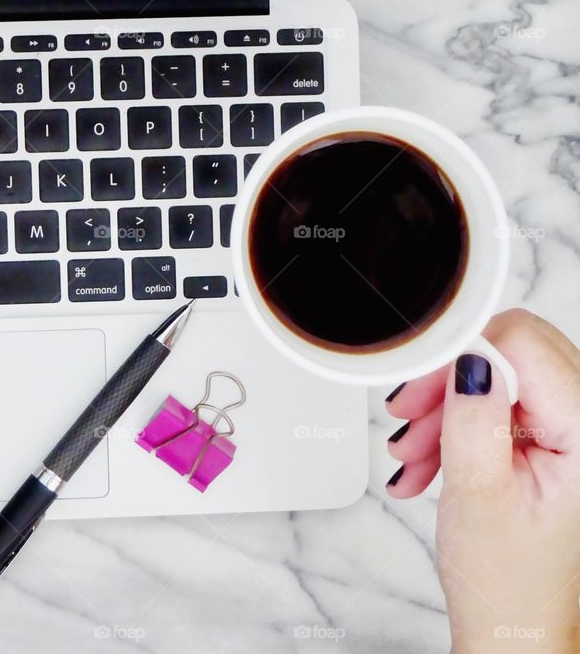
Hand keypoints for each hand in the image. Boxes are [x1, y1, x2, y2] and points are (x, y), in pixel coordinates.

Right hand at [385, 309, 579, 652]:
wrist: (515, 627)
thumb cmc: (507, 581)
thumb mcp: (478, 492)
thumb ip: (473, 416)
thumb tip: (467, 355)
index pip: (524, 344)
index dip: (462, 353)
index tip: (416, 380)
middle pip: (513, 355)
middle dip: (448, 383)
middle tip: (407, 417)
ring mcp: (572, 434)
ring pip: (501, 380)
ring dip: (444, 410)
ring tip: (412, 456)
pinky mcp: (553, 441)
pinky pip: (500, 408)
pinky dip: (456, 426)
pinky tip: (427, 462)